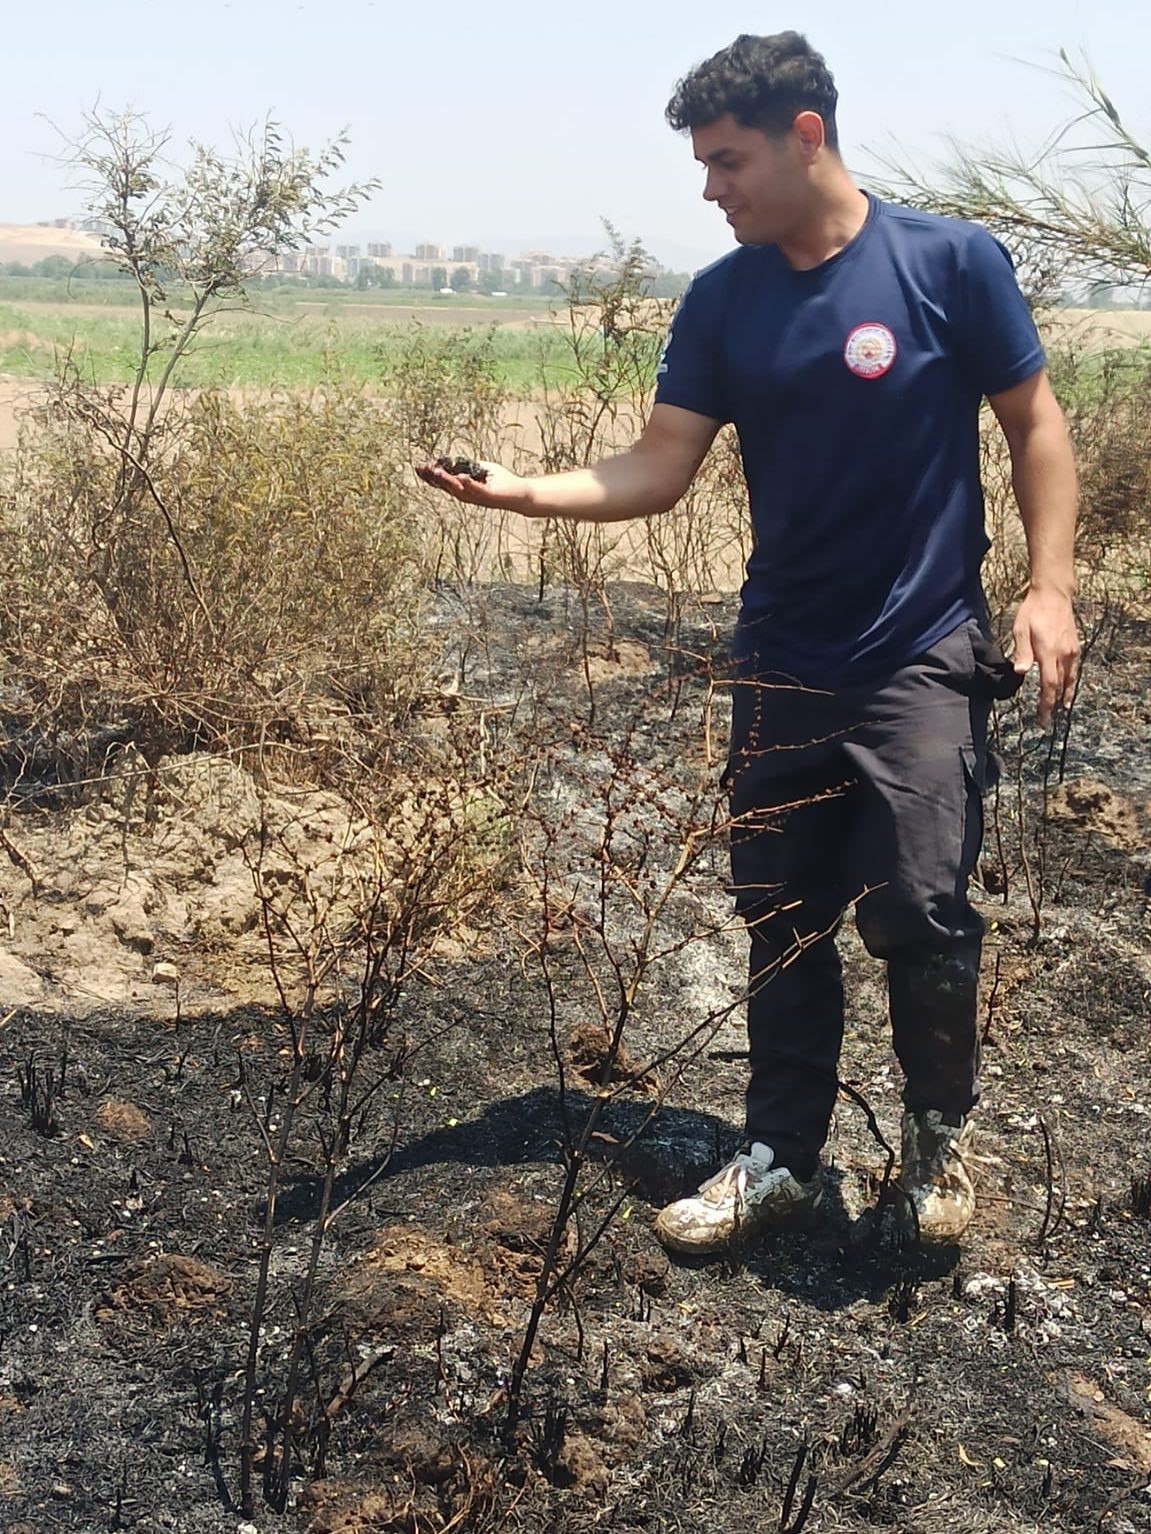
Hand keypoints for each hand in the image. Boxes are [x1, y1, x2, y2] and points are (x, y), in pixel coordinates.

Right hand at [414, 459, 536, 515]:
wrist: (521, 494)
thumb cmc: (503, 482)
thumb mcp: (483, 470)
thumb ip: (469, 466)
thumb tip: (456, 461)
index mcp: (464, 489)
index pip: (443, 483)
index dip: (430, 476)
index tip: (419, 467)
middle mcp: (467, 495)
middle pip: (446, 486)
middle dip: (433, 478)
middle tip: (421, 468)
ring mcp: (477, 497)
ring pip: (458, 489)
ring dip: (447, 480)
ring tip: (436, 471)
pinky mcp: (489, 497)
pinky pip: (476, 490)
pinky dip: (468, 484)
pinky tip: (461, 476)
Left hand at [1011, 588, 1079, 727]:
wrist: (1053, 594)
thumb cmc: (1032, 611)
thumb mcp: (1020, 629)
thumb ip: (1021, 651)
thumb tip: (1020, 672)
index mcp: (1048, 652)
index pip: (1049, 685)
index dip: (1046, 704)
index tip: (1043, 719)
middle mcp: (1063, 654)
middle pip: (1060, 686)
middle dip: (1053, 704)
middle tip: (1047, 721)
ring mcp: (1071, 650)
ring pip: (1070, 679)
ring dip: (1066, 695)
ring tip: (1063, 708)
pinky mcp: (1074, 646)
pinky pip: (1074, 669)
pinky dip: (1071, 681)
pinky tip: (1068, 686)